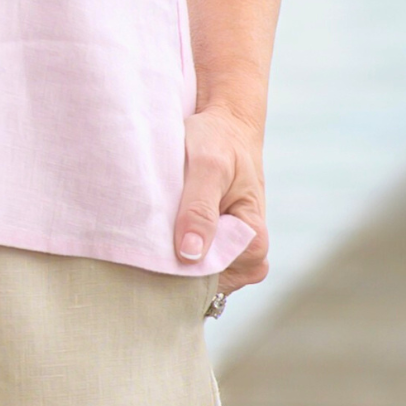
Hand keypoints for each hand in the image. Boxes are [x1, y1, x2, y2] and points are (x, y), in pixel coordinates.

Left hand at [173, 102, 268, 297]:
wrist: (222, 125)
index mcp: (254, 238)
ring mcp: (228, 252)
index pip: (218, 273)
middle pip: (206, 280)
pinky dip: (172, 252)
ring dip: (173, 257)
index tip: (159, 246)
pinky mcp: (212, 246)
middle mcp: (246, 253)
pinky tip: (160, 233)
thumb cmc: (219, 141)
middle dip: (177, 265)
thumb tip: (191, 255)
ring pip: (195, 275)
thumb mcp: (208, 167)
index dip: (186, 264)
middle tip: (151, 236)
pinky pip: (190, 264)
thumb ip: (200, 209)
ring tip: (157, 227)